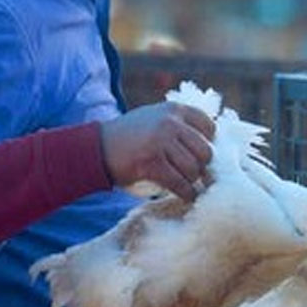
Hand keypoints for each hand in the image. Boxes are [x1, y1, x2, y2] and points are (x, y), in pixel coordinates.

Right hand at [99, 102, 215, 201]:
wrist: (96, 148)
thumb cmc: (128, 135)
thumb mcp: (154, 117)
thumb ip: (177, 123)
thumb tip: (209, 142)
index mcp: (173, 109)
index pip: (208, 126)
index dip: (209, 143)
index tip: (203, 154)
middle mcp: (169, 123)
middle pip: (205, 151)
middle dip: (202, 166)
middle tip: (197, 174)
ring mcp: (160, 143)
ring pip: (193, 169)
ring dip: (192, 181)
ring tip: (188, 184)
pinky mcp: (152, 164)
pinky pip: (179, 184)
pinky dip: (186, 193)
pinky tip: (186, 196)